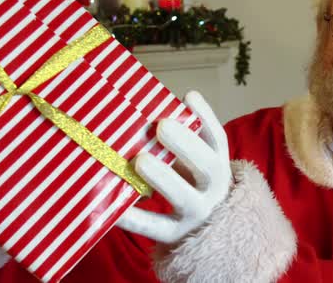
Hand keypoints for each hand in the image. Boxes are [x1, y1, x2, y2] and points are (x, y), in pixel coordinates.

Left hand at [116, 91, 231, 243]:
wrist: (205, 234)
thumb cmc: (191, 186)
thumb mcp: (194, 163)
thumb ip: (179, 140)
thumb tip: (144, 104)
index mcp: (218, 165)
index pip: (217, 140)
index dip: (206, 117)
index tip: (189, 96)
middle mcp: (213, 189)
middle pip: (208, 167)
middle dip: (186, 145)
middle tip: (162, 126)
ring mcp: (197, 214)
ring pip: (184, 198)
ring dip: (163, 178)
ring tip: (141, 160)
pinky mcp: (176, 235)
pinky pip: (155, 227)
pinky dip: (135, 218)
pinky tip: (114, 208)